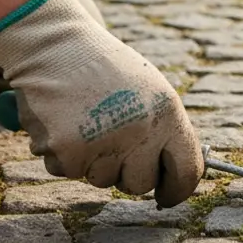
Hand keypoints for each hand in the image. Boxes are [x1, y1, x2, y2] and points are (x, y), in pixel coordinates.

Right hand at [0, 0, 203, 206]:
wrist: (56, 46)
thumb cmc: (105, 70)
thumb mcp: (150, 92)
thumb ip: (164, 131)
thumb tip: (177, 176)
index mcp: (168, 114)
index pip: (186, 170)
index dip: (177, 190)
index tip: (166, 196)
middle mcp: (140, 131)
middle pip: (140, 184)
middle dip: (125, 172)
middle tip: (109, 141)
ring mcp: (104, 143)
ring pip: (101, 180)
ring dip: (91, 161)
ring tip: (84, 121)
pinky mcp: (68, 152)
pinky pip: (68, 172)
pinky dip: (61, 154)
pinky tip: (61, 122)